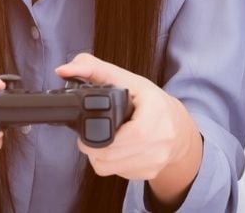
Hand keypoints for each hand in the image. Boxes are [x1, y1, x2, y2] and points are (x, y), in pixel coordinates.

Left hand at [56, 53, 201, 199]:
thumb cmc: (154, 104)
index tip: (87, 131)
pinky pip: (118, 174)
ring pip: (108, 167)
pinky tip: (118, 150)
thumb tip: (63, 70)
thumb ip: (94, 70)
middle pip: (107, 156)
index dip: (94, 138)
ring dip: (99, 156)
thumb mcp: (129, 80)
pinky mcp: (148, 174)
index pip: (115, 139)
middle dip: (92, 147)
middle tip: (91, 135)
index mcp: (152, 117)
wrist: (180, 131)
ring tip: (105, 140)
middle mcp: (157, 143)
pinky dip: (112, 164)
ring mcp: (153, 162)